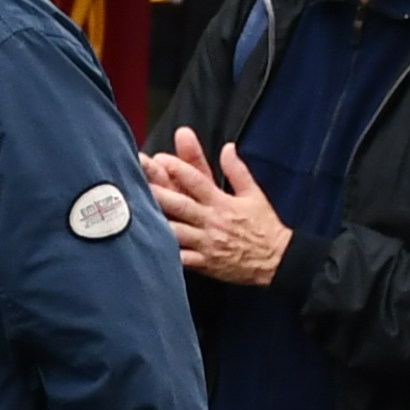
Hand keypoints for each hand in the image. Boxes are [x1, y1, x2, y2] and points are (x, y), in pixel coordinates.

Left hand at [141, 130, 293, 286]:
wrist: (276, 260)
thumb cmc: (264, 225)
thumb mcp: (254, 194)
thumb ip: (237, 170)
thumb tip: (227, 147)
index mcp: (222, 202)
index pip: (198, 181)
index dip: (179, 168)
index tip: (160, 158)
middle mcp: (211, 221)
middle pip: (179, 204)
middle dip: (157, 191)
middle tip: (135, 181)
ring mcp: (206, 243)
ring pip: (176, 232)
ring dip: (156, 222)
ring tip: (133, 214)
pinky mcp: (205, 262)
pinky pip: (182, 259)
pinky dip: (167, 254)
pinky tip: (148, 248)